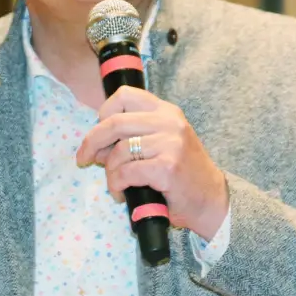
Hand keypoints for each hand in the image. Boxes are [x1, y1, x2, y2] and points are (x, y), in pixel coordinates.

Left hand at [75, 86, 229, 239]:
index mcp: (166, 111)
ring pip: (118, 152)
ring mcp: (170, 144)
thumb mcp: (163, 142)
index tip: (97, 132)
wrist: (212, 200)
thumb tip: (97, 143)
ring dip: (109, 172)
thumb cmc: (183, 173)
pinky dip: (116, 186)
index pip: (125, 95)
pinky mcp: (167, 167)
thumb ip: (135, 134)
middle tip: (84, 158)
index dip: (103, 112)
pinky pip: (125, 173)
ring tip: (116, 184)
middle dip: (92, 142)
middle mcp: (169, 122)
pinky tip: (122, 194)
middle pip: (114, 123)